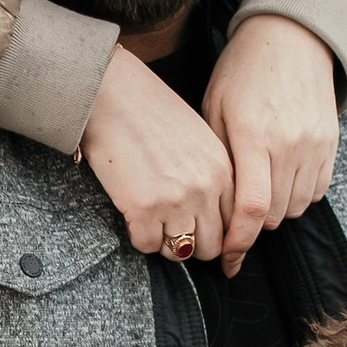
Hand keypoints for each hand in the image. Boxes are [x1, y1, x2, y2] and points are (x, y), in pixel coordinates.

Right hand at [79, 45, 234, 259]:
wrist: (112, 94)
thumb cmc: (148, 111)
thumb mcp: (198, 139)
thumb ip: (210, 174)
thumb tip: (207, 212)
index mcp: (223, 171)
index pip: (234, 223)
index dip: (215, 233)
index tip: (199, 233)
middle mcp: (206, 189)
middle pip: (211, 246)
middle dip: (192, 243)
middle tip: (171, 230)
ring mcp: (177, 201)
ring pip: (182, 251)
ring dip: (165, 243)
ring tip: (152, 222)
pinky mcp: (144, 209)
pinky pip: (147, 246)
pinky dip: (138, 237)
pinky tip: (132, 215)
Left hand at [202, 14, 340, 270]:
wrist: (292, 39)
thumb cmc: (242, 72)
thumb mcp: (215, 108)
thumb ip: (218, 158)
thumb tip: (213, 208)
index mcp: (253, 135)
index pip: (252, 208)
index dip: (239, 242)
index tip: (227, 260)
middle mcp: (289, 144)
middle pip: (274, 215)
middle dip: (252, 224)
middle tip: (235, 213)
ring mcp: (315, 145)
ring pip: (296, 208)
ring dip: (275, 210)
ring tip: (258, 187)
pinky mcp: (331, 144)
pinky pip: (316, 192)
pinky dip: (297, 196)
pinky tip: (281, 177)